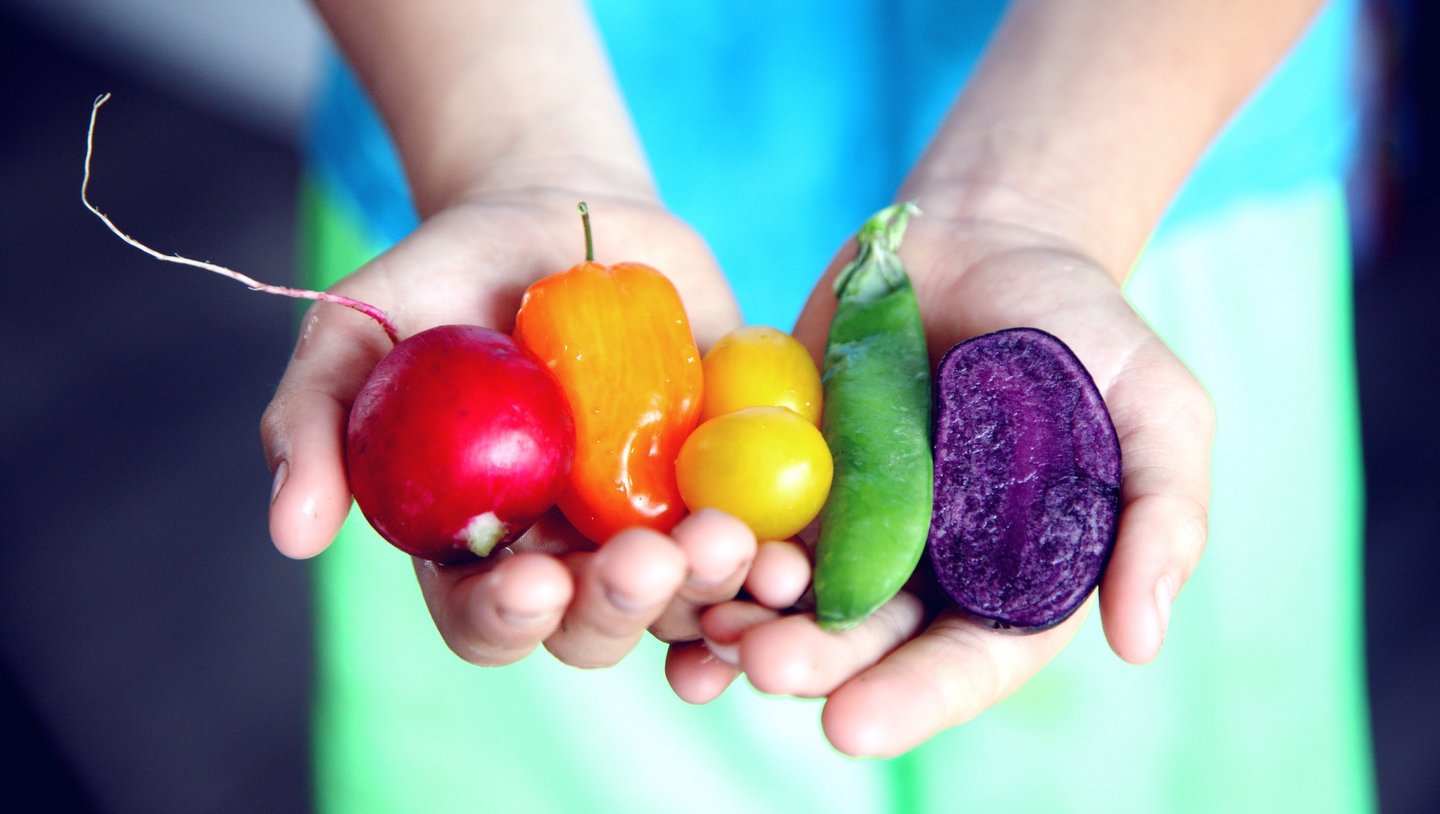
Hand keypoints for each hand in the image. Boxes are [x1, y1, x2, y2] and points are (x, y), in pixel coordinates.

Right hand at [260, 190, 753, 667]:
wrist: (565, 213)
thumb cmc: (448, 274)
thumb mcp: (360, 326)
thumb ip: (316, 419)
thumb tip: (292, 534)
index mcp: (477, 542)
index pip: (485, 618)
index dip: (507, 619)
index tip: (535, 580)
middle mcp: (569, 552)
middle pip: (596, 626)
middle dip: (623, 605)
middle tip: (649, 558)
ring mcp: (653, 522)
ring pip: (686, 600)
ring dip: (712, 592)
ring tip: (732, 544)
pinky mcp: (726, 482)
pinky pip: (759, 545)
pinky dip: (776, 565)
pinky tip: (792, 559)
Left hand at [669, 200, 1214, 755]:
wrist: (987, 240)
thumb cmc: (1083, 330)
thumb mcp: (1155, 406)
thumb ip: (1161, 513)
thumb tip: (1140, 640)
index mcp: (1006, 580)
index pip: (963, 661)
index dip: (912, 699)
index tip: (852, 727)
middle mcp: (919, 568)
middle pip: (861, 639)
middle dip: (812, 662)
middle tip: (763, 667)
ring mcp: (843, 518)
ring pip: (787, 593)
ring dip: (743, 619)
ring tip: (706, 629)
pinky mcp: (783, 465)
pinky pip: (739, 517)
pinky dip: (705, 547)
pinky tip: (664, 564)